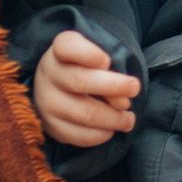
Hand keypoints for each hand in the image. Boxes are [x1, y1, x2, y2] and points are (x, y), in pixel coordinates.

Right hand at [33, 31, 139, 150]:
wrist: (58, 88)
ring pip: (85, 113)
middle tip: (135, 88)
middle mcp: (49, 74)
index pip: (67, 46)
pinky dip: (102, 134)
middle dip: (113, 86)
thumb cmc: (86, 67)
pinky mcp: (51, 126)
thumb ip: (109, 70)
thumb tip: (122, 101)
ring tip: (129, 118)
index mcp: (60, 50)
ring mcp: (47, 102)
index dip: (87, 53)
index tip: (106, 61)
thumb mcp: (96, 57)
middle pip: (80, 81)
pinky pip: (80, 136)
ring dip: (114, 118)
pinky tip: (112, 129)